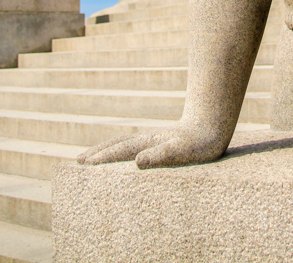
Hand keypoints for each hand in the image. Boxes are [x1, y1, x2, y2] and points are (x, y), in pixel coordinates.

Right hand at [77, 123, 226, 167]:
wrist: (214, 127)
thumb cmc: (199, 144)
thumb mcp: (182, 151)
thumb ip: (161, 155)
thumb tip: (137, 162)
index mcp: (146, 143)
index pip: (119, 151)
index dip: (101, 158)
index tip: (83, 164)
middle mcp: (145, 141)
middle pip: (116, 145)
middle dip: (97, 154)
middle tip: (78, 162)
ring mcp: (151, 141)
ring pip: (123, 146)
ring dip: (106, 152)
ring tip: (91, 159)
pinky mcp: (159, 145)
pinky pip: (133, 150)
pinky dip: (121, 154)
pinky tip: (122, 160)